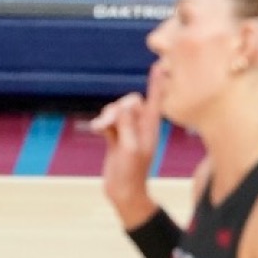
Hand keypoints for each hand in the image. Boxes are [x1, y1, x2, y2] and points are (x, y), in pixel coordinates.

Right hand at [89, 65, 163, 224]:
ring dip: (106, 118)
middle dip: (117, 109)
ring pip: (116, 111)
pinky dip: (101, 124)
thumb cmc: (131, 173)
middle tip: (108, 123)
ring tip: (101, 130)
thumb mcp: (130, 147)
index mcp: (151, 127)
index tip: (160, 65)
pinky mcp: (116, 137)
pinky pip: (108, 121)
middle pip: (130, 102)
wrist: (123, 192)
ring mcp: (129, 131)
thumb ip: (127, 124)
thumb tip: (122, 107)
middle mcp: (141, 126)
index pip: (156, 99)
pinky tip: (97, 132)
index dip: (158, 82)